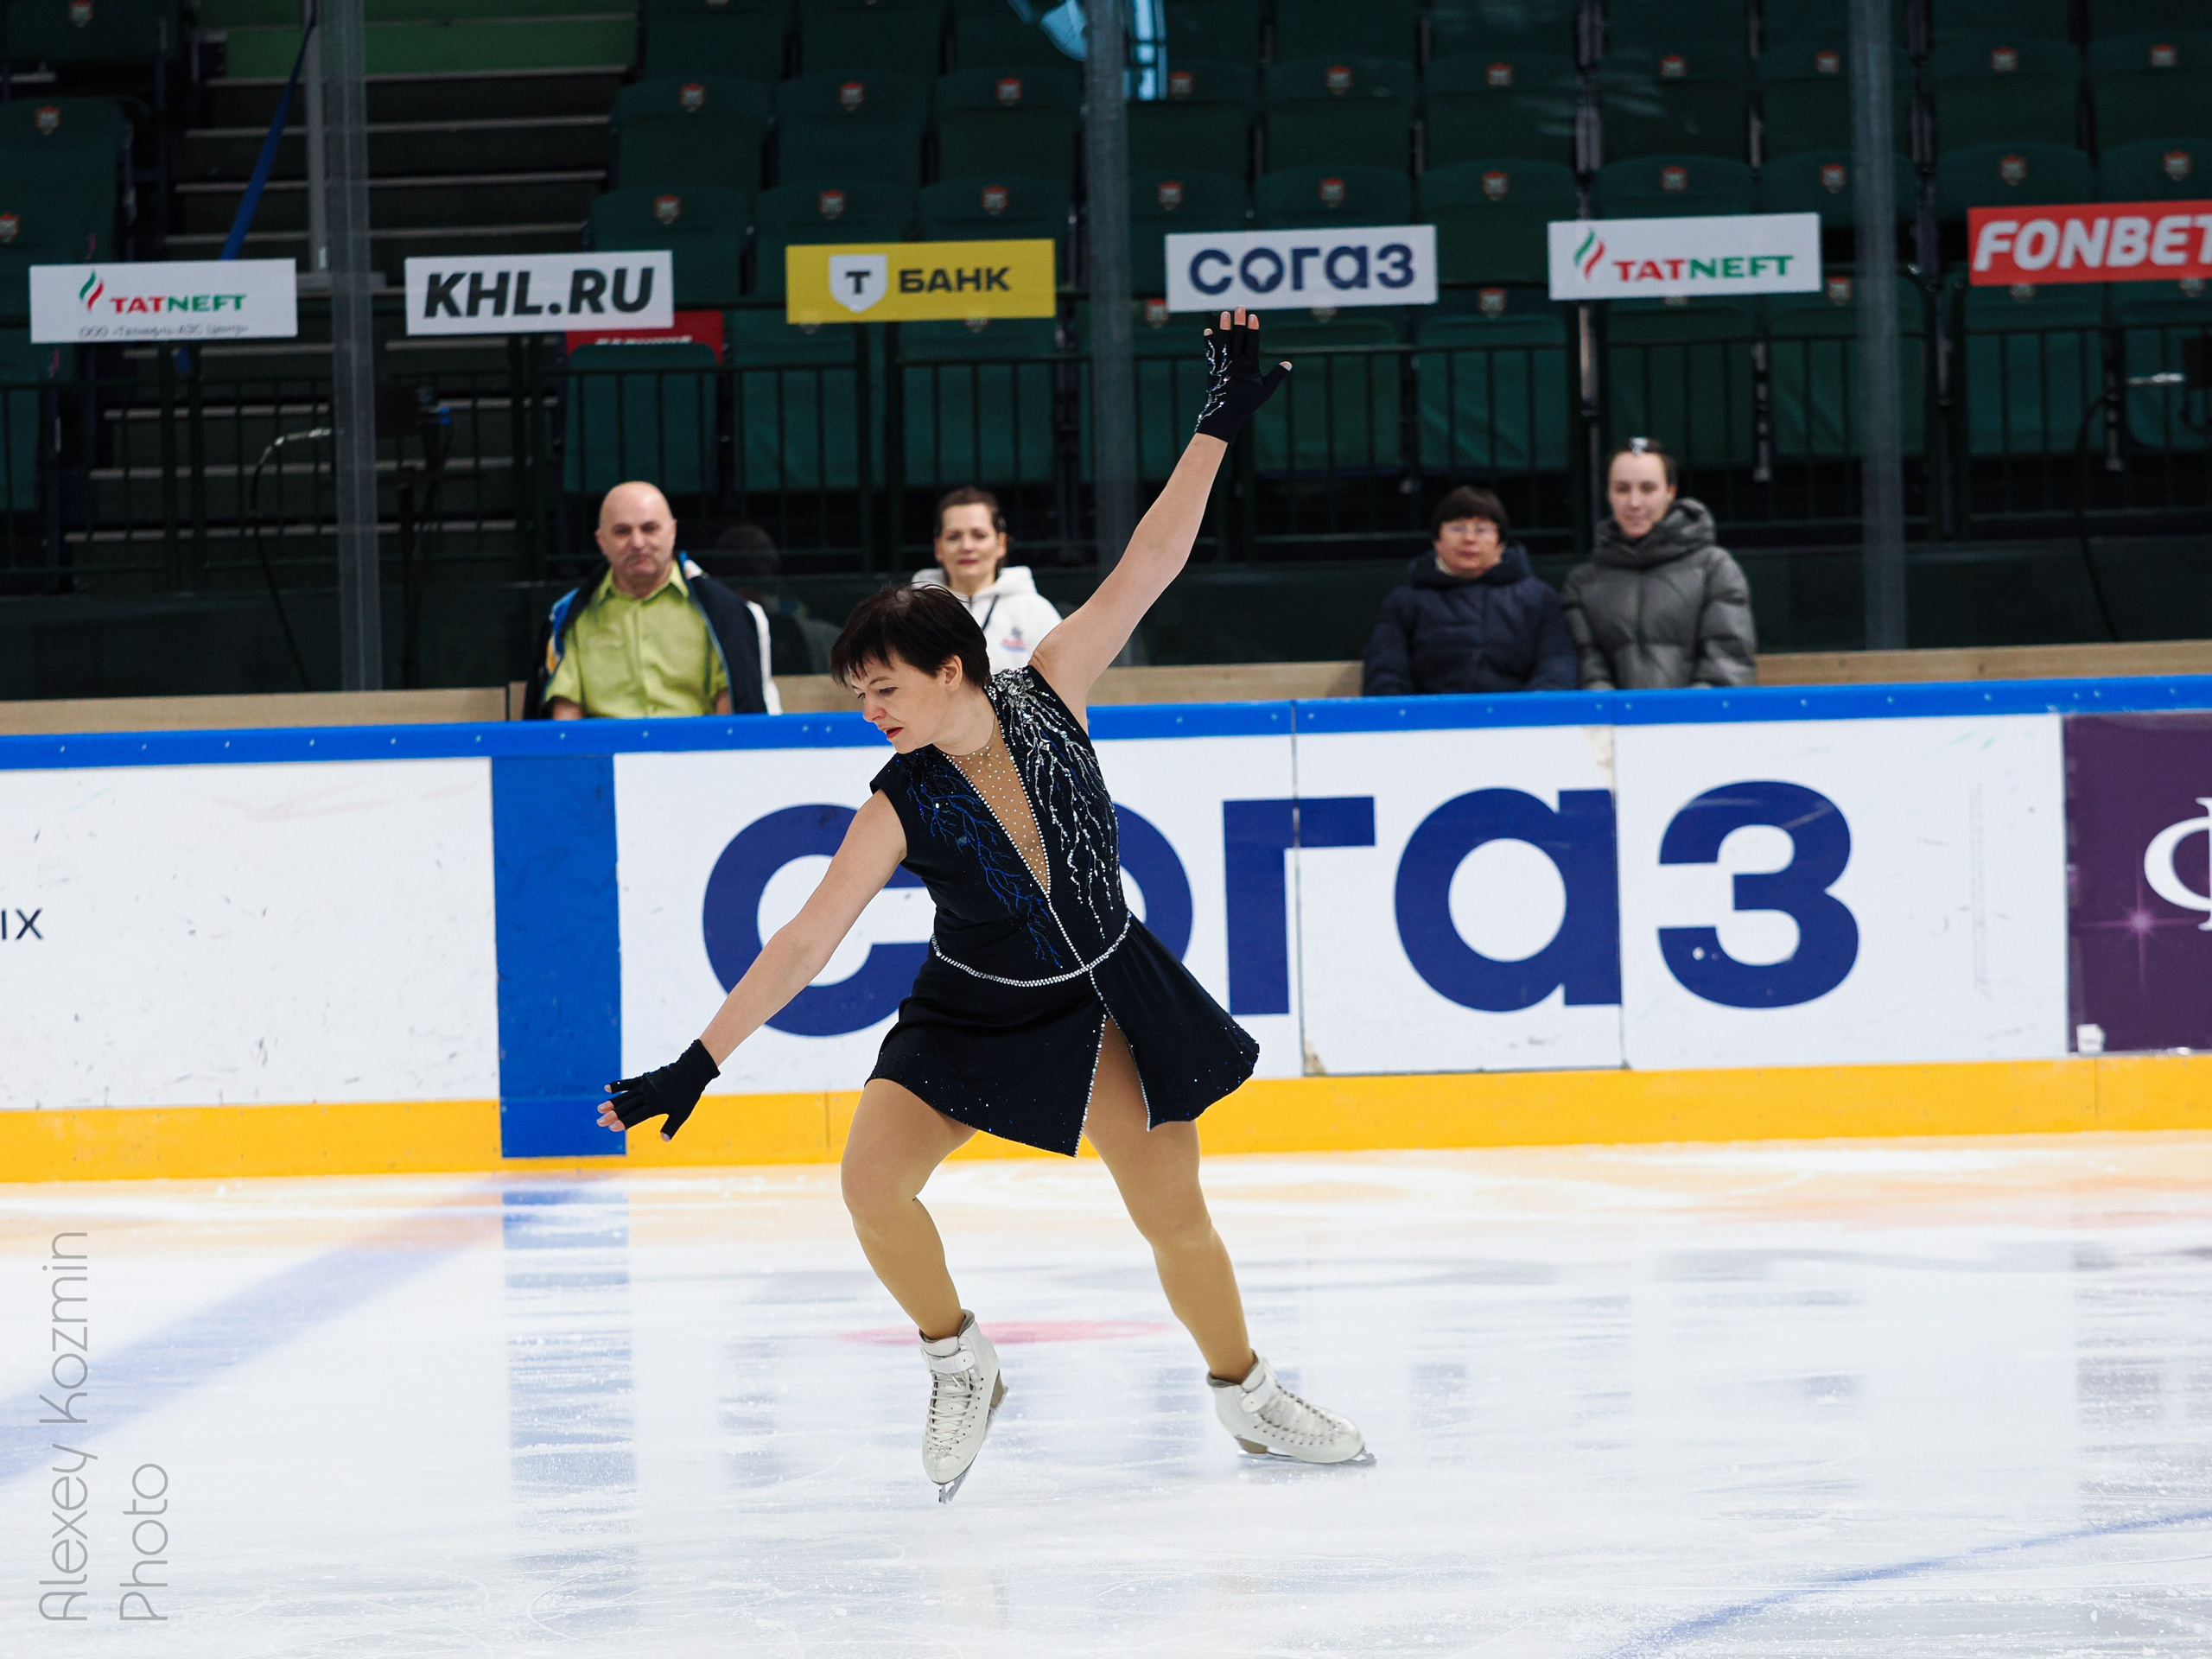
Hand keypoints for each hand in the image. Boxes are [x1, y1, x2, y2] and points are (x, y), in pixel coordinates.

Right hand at [597, 1040, 718, 1140]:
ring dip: (612, 1103)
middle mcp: (647, 1095)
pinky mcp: (644, 1078)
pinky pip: (629, 1082)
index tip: (611, 1128)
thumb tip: (664, 1140)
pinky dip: (618, 1085)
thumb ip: (671, 1126)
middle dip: (612, 1115)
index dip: (623, 1122)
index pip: (636, 1116)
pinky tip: (607, 1088)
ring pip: (625, 1096)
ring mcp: (645, 1085)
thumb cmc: (688, 1094)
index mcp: (655, 1106)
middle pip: (627, 1107)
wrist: (691, 1071)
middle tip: (599, 1122)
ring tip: (599, 1109)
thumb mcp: (682, 1113)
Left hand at [1194, 307, 1290, 443]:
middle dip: (1239, 322)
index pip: (1252, 343)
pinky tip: (1207, 331)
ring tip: (1224, 314)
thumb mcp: (1265, 390)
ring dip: (1224, 327)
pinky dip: (1209, 342)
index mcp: (1249, 365)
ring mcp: (1223, 364)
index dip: (1253, 329)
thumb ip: (1277, 376)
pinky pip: (1211, 353)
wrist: (1225, 414)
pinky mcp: (1213, 369)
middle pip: (1238, 338)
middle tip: (1239, 307)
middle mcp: (1235, 362)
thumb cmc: (1247, 403)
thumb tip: (1288, 364)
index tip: (1253, 316)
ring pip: (1224, 342)